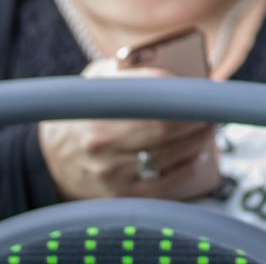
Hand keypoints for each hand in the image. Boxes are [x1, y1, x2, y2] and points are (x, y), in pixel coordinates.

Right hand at [37, 59, 219, 200]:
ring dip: (197, 140)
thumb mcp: (98, 80)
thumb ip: (132, 70)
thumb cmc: (88, 109)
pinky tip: (199, 155)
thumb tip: (186, 70)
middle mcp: (99, 139)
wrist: (51, 156)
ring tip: (210, 128)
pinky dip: (187, 169)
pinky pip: (163, 184)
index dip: (180, 89)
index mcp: (94, 104)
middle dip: (196, 116)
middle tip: (214, 109)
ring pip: (167, 155)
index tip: (202, 86)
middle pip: (163, 126)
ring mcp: (107, 170)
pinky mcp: (116, 194)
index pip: (148, 92)